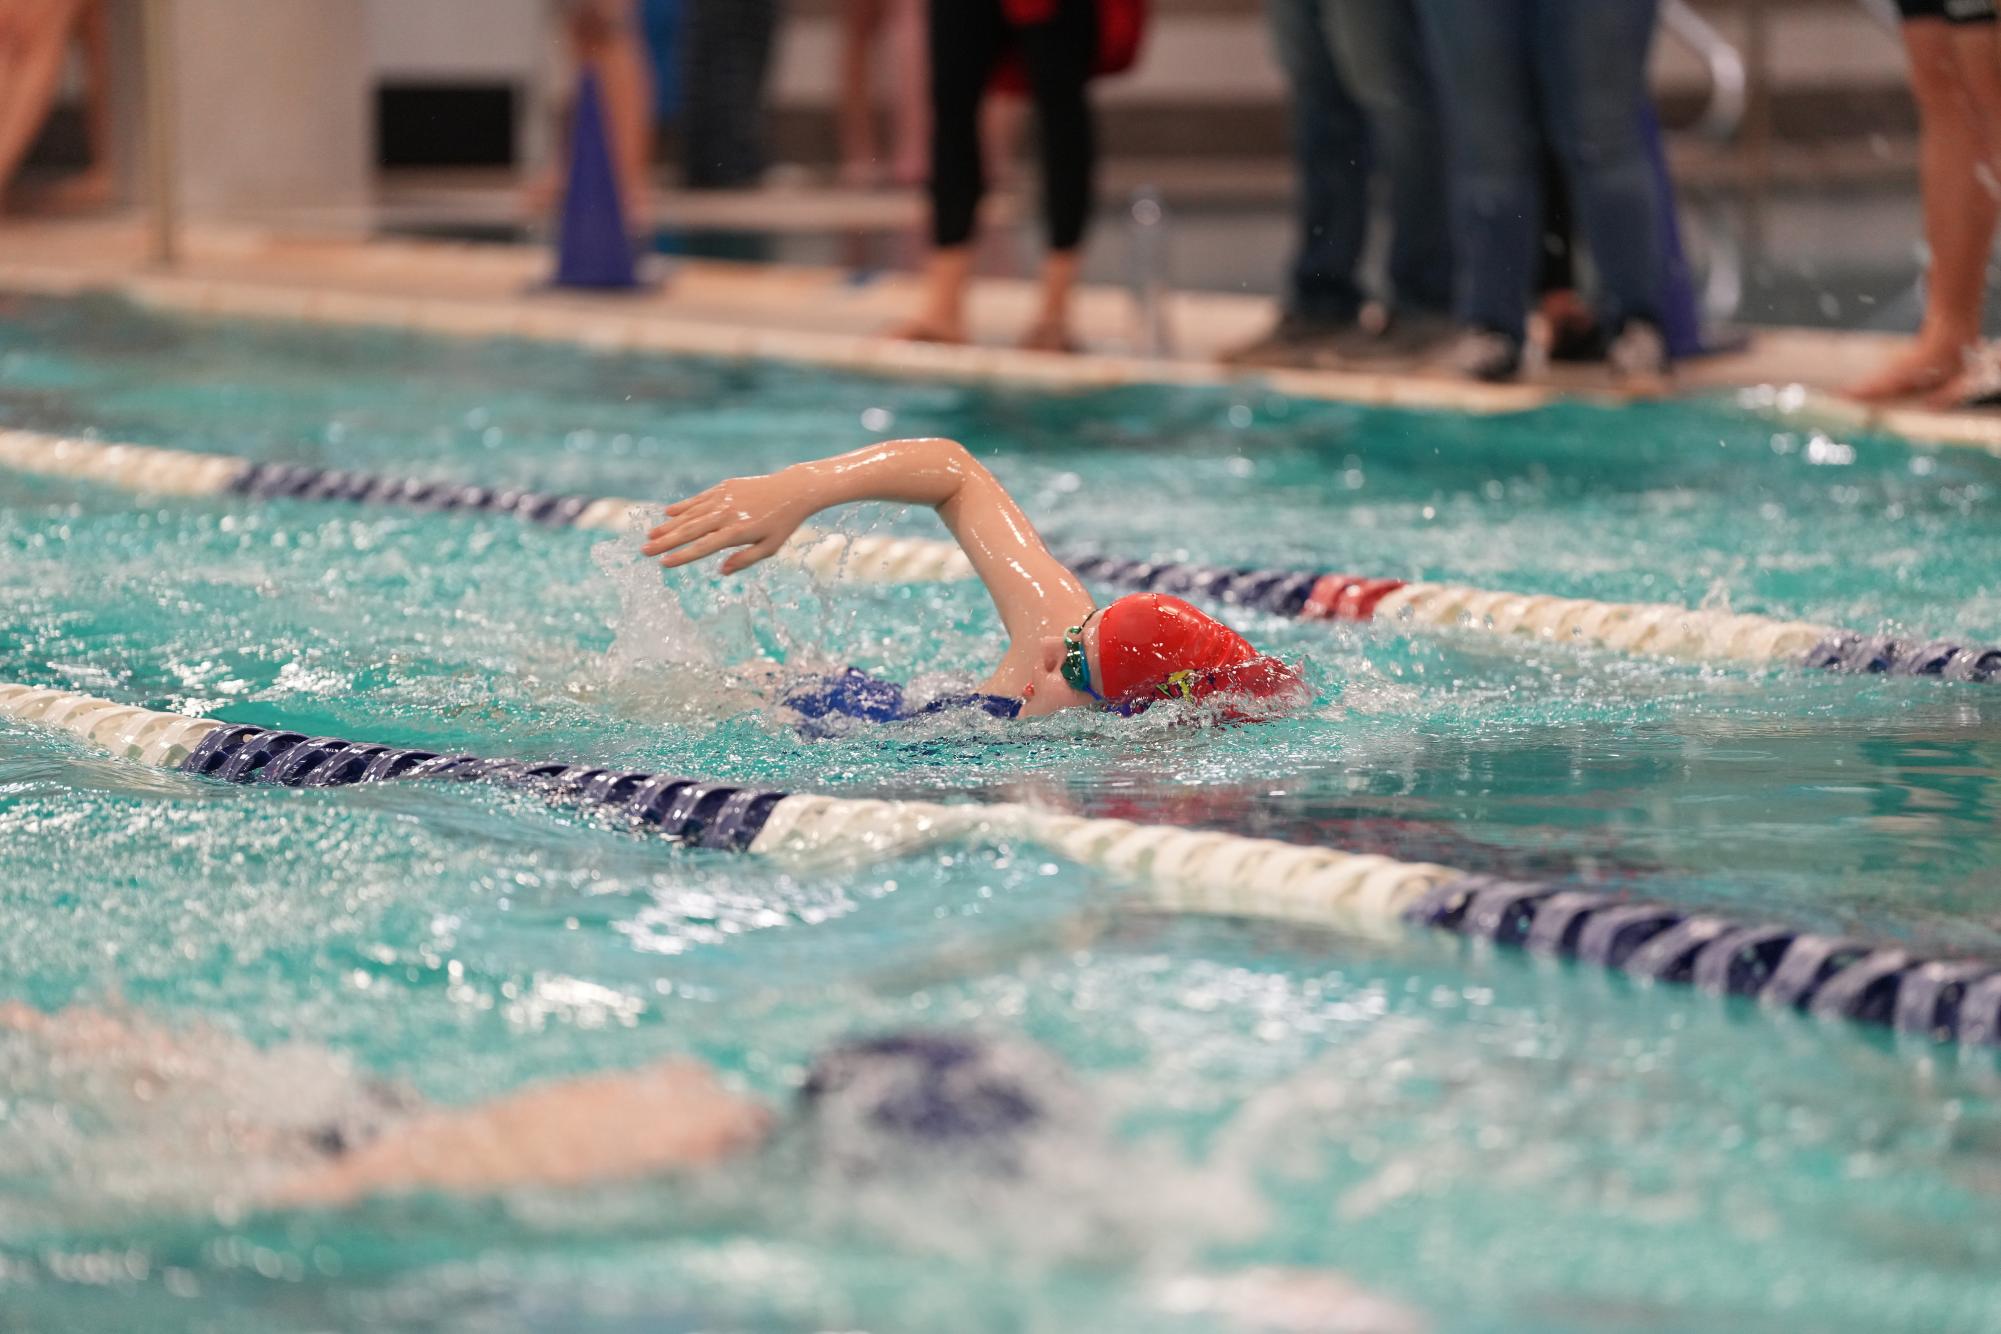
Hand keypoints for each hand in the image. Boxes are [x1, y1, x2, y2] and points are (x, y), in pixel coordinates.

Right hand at [639, 471, 815, 573]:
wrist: (793, 490)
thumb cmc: (782, 524)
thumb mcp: (769, 548)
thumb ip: (744, 560)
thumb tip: (720, 571)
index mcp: (737, 532)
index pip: (703, 547)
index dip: (682, 556)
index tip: (664, 563)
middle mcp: (726, 514)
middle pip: (690, 530)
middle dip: (665, 541)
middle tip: (644, 551)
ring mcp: (724, 498)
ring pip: (691, 514)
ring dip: (669, 525)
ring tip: (651, 535)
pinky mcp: (725, 487)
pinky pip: (700, 498)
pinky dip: (683, 506)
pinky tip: (668, 513)